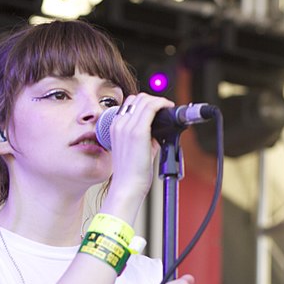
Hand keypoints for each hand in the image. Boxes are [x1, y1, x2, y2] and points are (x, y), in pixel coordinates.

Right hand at [106, 93, 174, 215]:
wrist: (128, 185)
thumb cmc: (131, 172)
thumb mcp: (134, 148)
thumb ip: (144, 135)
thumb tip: (159, 130)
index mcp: (115, 127)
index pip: (130, 103)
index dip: (145, 103)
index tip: (157, 109)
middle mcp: (119, 123)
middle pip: (138, 98)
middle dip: (153, 100)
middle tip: (165, 109)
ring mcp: (127, 126)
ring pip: (145, 100)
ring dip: (159, 101)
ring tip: (168, 108)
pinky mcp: (138, 131)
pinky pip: (152, 107)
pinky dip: (162, 104)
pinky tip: (169, 108)